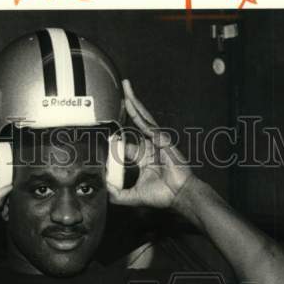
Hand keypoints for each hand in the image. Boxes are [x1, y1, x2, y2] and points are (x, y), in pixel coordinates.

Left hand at [107, 79, 193, 208]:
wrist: (178, 195)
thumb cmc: (162, 195)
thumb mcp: (133, 196)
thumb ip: (117, 194)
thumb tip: (104, 189)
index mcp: (144, 158)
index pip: (126, 145)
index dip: (116, 141)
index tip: (106, 137)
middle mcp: (150, 146)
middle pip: (136, 123)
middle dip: (129, 107)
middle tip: (121, 93)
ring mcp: (157, 141)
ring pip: (142, 118)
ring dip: (134, 102)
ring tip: (126, 88)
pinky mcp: (162, 139)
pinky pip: (148, 123)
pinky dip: (140, 113)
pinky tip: (132, 102)